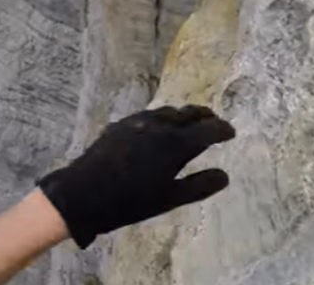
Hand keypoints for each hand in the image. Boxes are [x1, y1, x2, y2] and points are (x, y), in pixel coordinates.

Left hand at [36, 104, 236, 247]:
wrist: (83, 193)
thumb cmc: (130, 201)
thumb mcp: (169, 199)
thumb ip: (199, 185)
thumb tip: (225, 176)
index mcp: (175, 143)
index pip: (208, 130)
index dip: (222, 130)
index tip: (231, 132)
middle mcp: (159, 125)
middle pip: (189, 114)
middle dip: (205, 116)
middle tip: (215, 121)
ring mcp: (138, 122)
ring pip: (168, 112)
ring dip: (183, 115)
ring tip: (190, 122)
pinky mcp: (121, 125)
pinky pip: (149, 115)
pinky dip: (163, 118)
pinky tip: (160, 127)